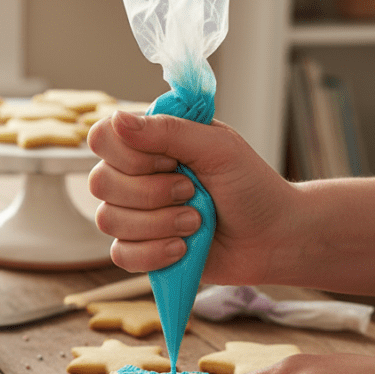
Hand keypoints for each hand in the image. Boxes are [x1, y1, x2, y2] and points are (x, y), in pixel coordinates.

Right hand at [87, 110, 295, 285]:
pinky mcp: (140, 249)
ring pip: (108, 220)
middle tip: (192, 192)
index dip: (129, 155)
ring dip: (158, 224)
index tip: (171, 161)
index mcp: (149, 143)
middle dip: (151, 193)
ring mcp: (134, 214)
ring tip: (195, 223)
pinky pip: (120, 254)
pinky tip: (183, 248)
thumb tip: (118, 119)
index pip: (102, 138)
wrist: (274, 237)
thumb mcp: (217, 147)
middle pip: (100, 182)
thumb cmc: (251, 186)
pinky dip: (154, 253)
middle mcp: (134, 176)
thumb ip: (167, 131)